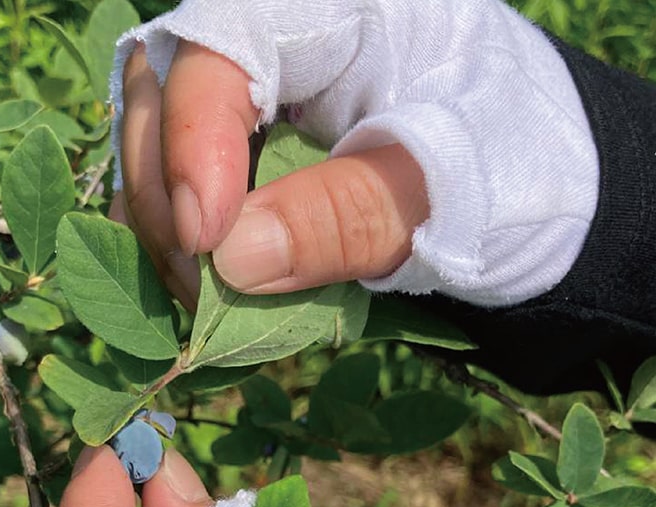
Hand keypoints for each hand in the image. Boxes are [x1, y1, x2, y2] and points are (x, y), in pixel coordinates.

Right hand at [111, 0, 593, 309]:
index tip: (207, 242)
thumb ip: (347, 215)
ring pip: (147, 138)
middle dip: (164, 195)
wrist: (536, 183)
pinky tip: (210, 290)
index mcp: (330, 7)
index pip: (219, 47)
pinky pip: (167, 179)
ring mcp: (239, 84)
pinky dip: (175, 239)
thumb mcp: (450, 192)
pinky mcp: (225, 137)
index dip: (189, 139)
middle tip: (203, 289)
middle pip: (160, 91)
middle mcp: (268, 32)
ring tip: (206, 300)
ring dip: (159, 225)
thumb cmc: (512, 163)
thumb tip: (233, 258)